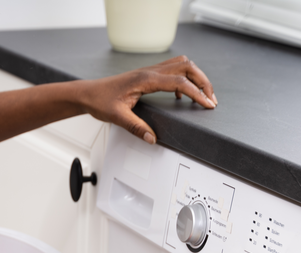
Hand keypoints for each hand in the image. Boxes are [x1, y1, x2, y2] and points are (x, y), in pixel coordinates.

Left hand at [76, 56, 215, 144]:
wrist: (89, 93)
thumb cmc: (100, 101)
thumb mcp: (118, 117)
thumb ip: (137, 128)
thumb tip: (152, 138)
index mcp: (146, 79)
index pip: (180, 82)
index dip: (197, 93)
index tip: (207, 104)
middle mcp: (150, 71)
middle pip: (187, 67)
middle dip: (203, 82)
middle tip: (211, 98)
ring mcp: (149, 71)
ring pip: (182, 65)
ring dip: (195, 77)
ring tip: (202, 95)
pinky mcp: (148, 75)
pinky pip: (173, 71)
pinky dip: (184, 80)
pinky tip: (181, 96)